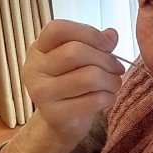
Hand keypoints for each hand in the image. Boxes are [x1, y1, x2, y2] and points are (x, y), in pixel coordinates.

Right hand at [22, 19, 124, 146]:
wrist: (61, 123)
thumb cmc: (73, 85)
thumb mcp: (81, 60)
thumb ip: (95, 44)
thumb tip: (112, 35)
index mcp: (38, 49)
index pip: (58, 29)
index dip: (88, 33)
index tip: (108, 45)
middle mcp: (34, 69)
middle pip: (75, 52)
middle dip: (106, 59)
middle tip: (117, 68)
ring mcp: (42, 93)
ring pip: (88, 77)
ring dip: (111, 80)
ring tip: (114, 84)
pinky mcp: (55, 115)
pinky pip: (94, 100)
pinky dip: (109, 98)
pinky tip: (108, 98)